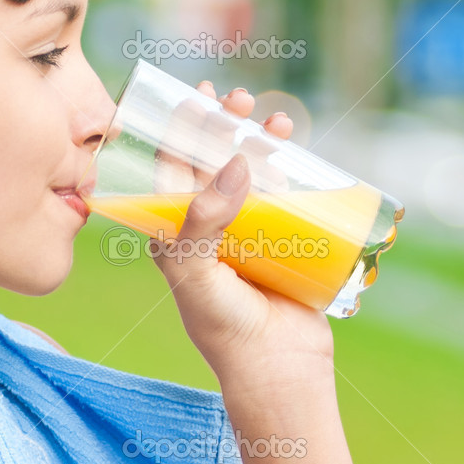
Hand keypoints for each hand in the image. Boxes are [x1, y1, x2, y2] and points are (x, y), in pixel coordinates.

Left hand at [149, 81, 333, 384]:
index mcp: (175, 234)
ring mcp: (247, 230)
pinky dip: (287, 163)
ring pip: (250, 171)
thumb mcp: (195, 273)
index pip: (171, 172)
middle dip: (221, 126)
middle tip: (236, 98)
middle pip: (212, 163)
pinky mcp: (283, 238)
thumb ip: (201, 220)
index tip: (194, 97)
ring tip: (271, 118)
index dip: (178, 131)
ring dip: (257, 138)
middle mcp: (208, 227)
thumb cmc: (223, 326)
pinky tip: (292, 142)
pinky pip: (283, 191)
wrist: (276, 367)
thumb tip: (235, 162)